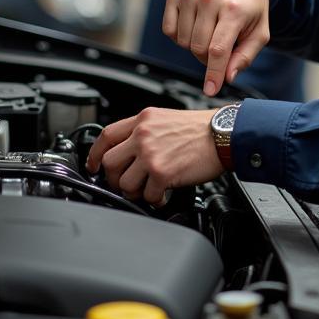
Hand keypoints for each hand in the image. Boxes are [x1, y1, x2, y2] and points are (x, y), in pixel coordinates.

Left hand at [85, 107, 222, 204]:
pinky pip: (147, 195)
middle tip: (128, 183)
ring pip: (124, 183)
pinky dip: (155, 200)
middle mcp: (143, 134)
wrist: (224, 134)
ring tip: (149, 189)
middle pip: (109, 163)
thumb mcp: (167, 118)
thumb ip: (144, 131)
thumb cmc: (202, 129)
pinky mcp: (162, 173)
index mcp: (143, 119)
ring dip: (135, 191)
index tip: (94, 166)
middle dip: (116, 178)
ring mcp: (151, 154)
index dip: (94, 154)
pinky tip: (163, 195)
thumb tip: (128, 152)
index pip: (106, 136)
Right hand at [162, 0, 270, 95]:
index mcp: (234, 9)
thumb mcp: (259, 32)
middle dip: (208, 58)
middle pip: (198, 48)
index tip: (210, 90)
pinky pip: (169, 30)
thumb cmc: (251, 6)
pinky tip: (195, 25)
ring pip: (182, 41)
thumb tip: (226, 77)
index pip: (217, 50)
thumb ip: (245, 57)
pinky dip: (180, 35)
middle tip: (220, 49)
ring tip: (210, 33)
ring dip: (195, 46)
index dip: (213, 73)